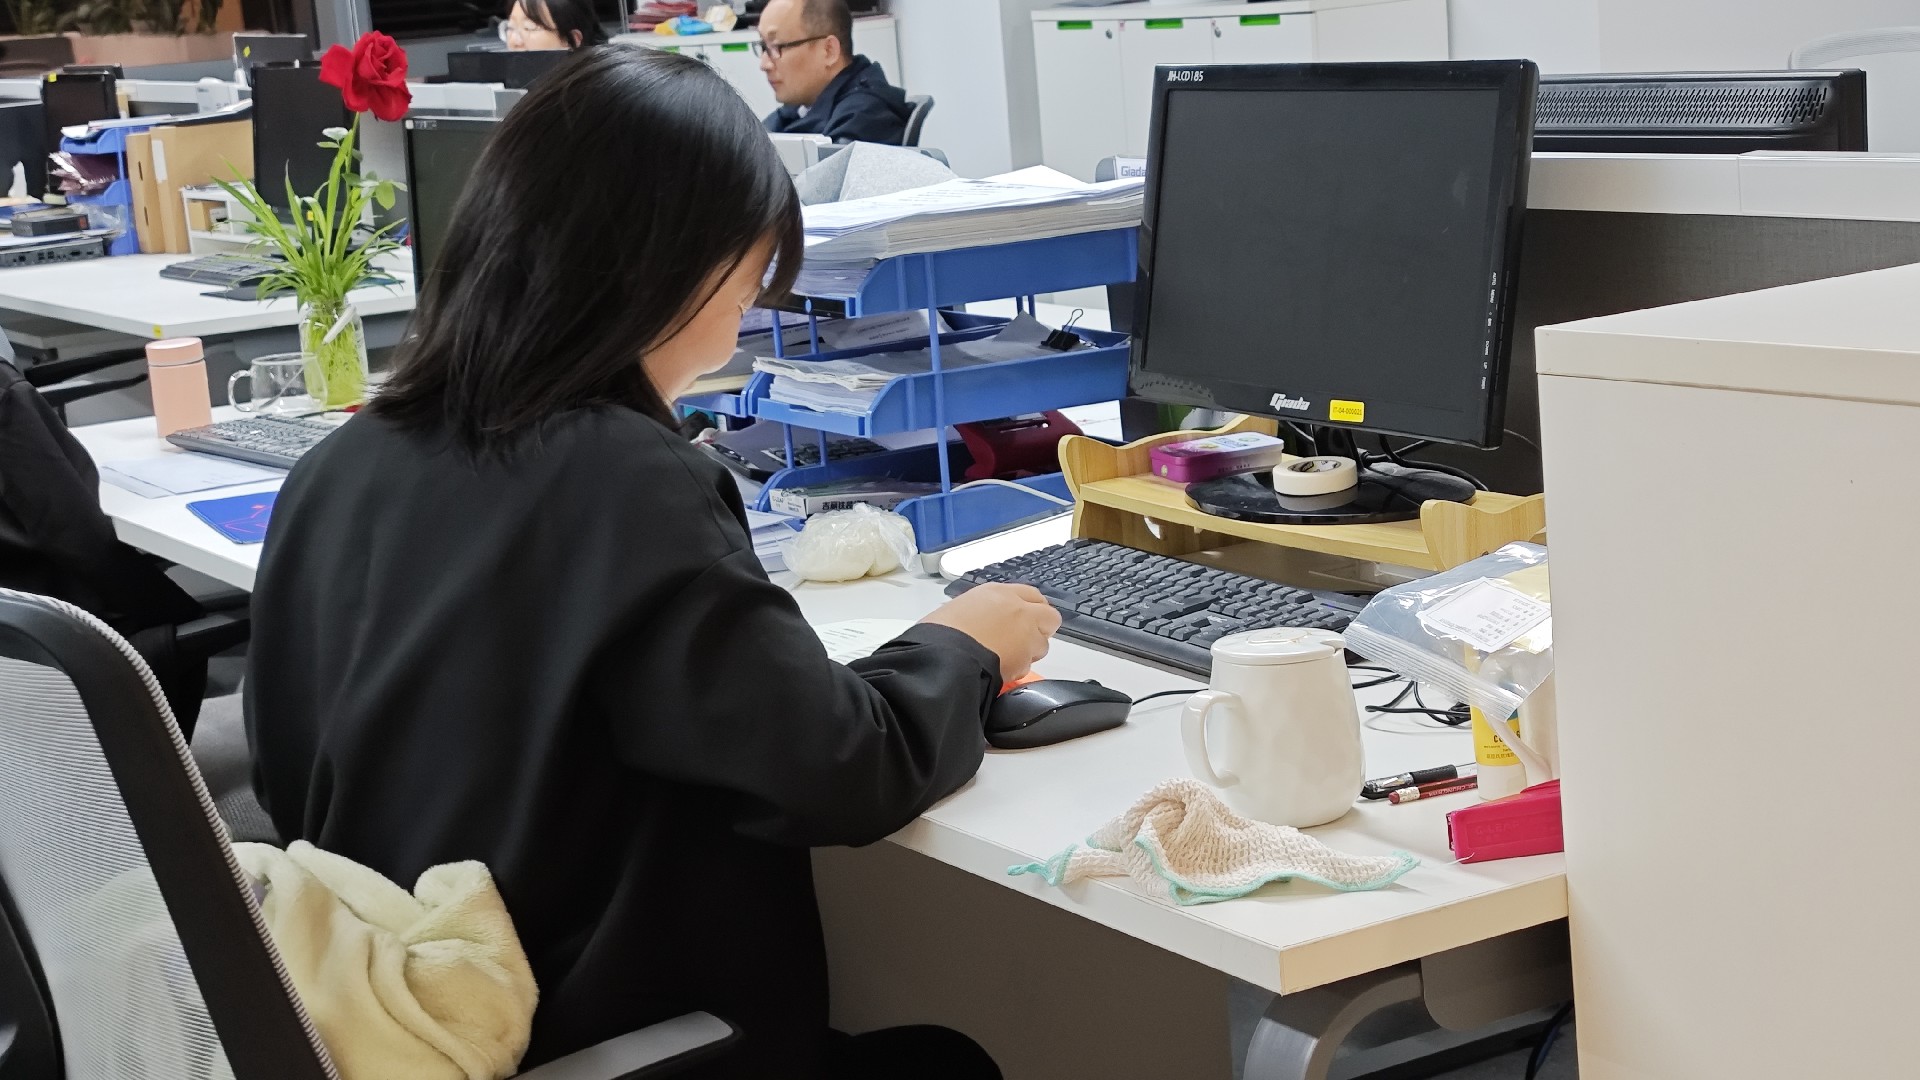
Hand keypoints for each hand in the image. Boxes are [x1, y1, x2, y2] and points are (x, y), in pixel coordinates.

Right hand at [921, 584, 1061, 682]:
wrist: (944, 657)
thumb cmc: (940, 634)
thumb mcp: (958, 609)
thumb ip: (981, 611)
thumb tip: (982, 622)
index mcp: (998, 593)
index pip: (1031, 596)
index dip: (1030, 609)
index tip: (1025, 619)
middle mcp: (1018, 609)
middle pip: (1049, 616)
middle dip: (1041, 628)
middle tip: (1023, 639)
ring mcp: (1026, 634)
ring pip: (1043, 644)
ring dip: (1030, 651)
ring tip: (1007, 658)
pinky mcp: (1026, 659)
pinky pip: (1029, 665)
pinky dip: (1019, 669)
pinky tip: (1001, 670)